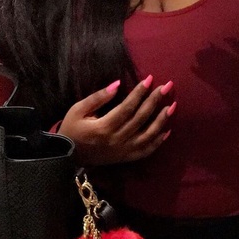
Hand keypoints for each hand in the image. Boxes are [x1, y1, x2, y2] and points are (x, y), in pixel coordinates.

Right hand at [58, 77, 175, 165]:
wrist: (67, 156)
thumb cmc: (72, 128)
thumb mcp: (78, 109)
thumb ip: (98, 97)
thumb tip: (117, 84)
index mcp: (104, 127)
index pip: (127, 107)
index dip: (139, 93)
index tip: (150, 79)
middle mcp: (117, 140)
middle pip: (141, 118)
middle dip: (155, 100)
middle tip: (167, 86)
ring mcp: (123, 151)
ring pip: (147, 135)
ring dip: (161, 120)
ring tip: (172, 106)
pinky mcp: (125, 158)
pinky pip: (145, 151)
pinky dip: (158, 142)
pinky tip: (167, 130)